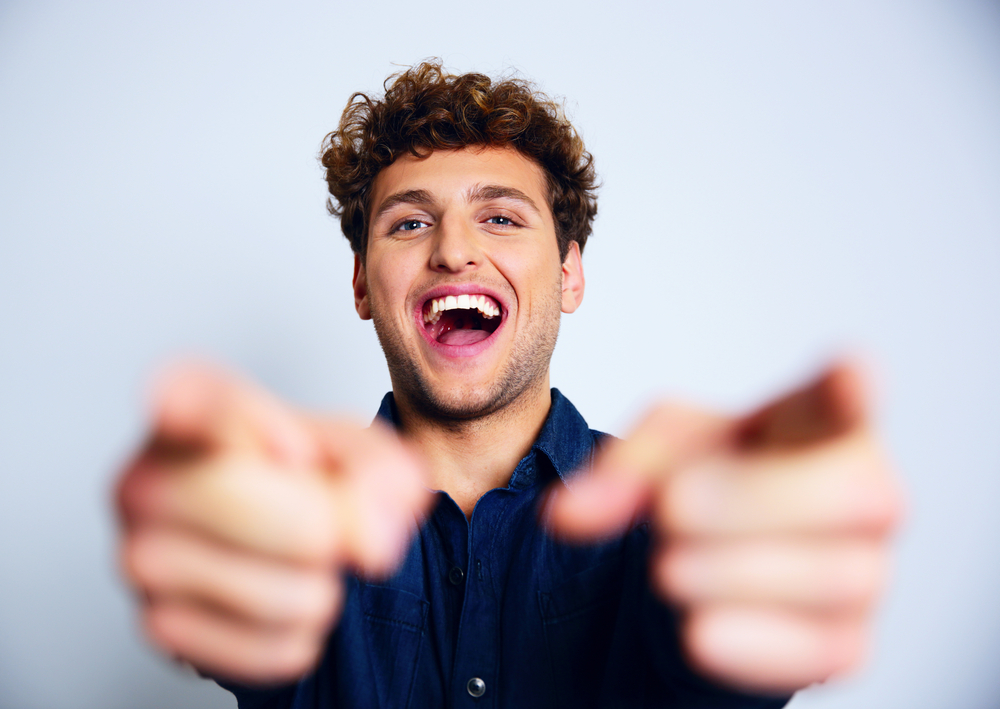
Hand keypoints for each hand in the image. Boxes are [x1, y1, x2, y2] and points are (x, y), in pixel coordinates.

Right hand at [116, 363, 430, 684]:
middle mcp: (143, 479)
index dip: (261, 429)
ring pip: (274, 591)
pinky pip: (269, 644)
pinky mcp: (160, 626)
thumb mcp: (355, 446)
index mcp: (183, 408)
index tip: (298, 452)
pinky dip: (304, 633)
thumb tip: (370, 538)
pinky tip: (286, 599)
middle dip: (320, 526)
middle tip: (332, 524)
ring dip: (320, 587)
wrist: (268, 535)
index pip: (202, 406)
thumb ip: (379, 470)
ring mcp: (140, 556)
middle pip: (242, 501)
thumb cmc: (300, 474)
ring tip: (303, 562)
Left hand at [545, 361, 902, 693]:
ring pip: (836, 576)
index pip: (852, 392)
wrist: (714, 552)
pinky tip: (698, 633)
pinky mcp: (848, 639)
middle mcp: (863, 491)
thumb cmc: (709, 476)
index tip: (850, 377)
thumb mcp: (658, 452)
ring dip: (734, 573)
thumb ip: (620, 468)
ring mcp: (865, 569)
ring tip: (667, 569)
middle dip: (752, 503)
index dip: (856, 386)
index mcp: (817, 421)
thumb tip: (570, 514)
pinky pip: (822, 649)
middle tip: (672, 511)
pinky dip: (755, 645)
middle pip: (850, 494)